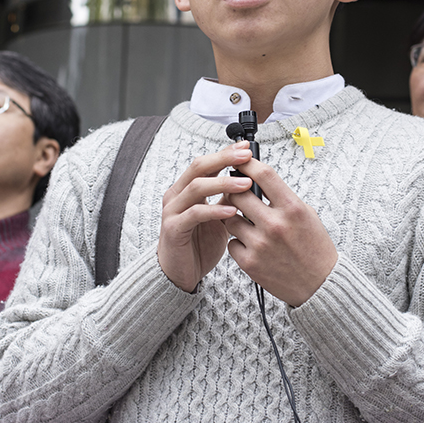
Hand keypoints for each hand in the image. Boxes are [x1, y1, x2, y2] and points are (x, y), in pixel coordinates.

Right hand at [157, 142, 252, 291]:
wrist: (180, 273)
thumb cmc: (199, 245)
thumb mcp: (219, 217)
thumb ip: (228, 199)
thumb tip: (250, 182)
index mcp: (187, 189)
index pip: (206, 162)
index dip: (226, 153)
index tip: (246, 149)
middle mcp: (177, 195)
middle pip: (199, 167)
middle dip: (224, 159)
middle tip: (246, 158)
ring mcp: (173, 211)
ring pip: (196, 187)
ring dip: (222, 183)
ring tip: (245, 184)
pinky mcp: (173, 229)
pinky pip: (194, 214)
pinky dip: (214, 210)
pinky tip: (232, 211)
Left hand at [223, 157, 337, 305]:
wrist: (320, 285)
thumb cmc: (314, 248)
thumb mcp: (307, 215)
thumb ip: (282, 198)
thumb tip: (258, 179)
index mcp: (293, 209)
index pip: (263, 174)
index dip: (247, 162)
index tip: (240, 159)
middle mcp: (275, 225)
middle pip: (238, 194)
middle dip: (234, 192)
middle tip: (237, 194)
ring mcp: (260, 244)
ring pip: (229, 219)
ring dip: (234, 218)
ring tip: (248, 224)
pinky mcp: (250, 263)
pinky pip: (231, 242)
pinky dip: (238, 242)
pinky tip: (252, 245)